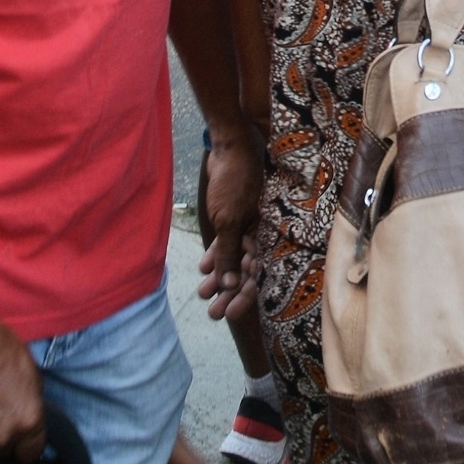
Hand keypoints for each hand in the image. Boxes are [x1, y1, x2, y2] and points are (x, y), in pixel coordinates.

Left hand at [200, 130, 261, 320]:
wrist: (229, 149)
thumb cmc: (234, 182)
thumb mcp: (228, 221)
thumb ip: (229, 253)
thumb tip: (228, 286)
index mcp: (261, 234)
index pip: (255, 274)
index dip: (243, 296)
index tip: (229, 314)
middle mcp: (255, 233)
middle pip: (243, 271)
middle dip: (229, 293)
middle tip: (213, 314)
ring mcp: (243, 225)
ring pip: (231, 259)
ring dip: (218, 278)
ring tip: (203, 295)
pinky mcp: (231, 216)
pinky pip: (225, 243)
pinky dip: (215, 256)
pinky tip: (203, 269)